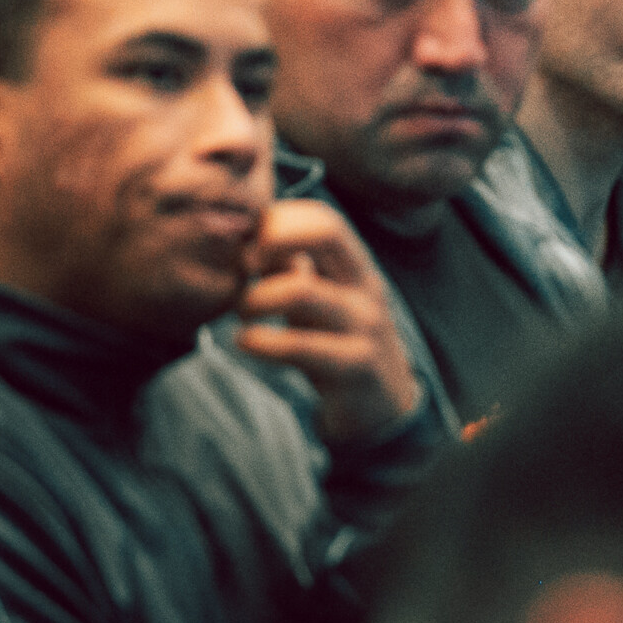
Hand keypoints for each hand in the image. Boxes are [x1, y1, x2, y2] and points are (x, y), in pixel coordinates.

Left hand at [233, 200, 421, 443]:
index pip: (323, 217)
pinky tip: (245, 342)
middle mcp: (365, 285)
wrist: (382, 404)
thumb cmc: (337, 342)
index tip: (247, 248)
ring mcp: (364, 324)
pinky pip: (301, 346)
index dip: (279, 220)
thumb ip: (291, 268)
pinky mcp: (355, 365)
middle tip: (242, 268)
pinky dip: (261, 341)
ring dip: (254, 298)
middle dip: (272, 239)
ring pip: (301, 290)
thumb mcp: (318, 300)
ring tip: (240, 313)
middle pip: (325, 232)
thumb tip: (246, 238)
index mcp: (356, 266)